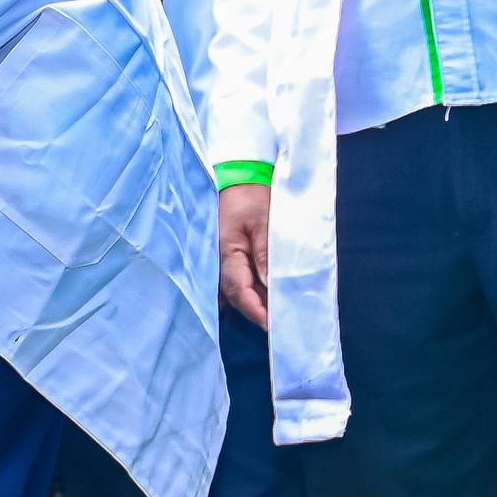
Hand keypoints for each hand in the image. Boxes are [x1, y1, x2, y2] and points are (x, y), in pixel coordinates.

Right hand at [216, 181, 271, 328]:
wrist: (239, 171)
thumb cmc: (252, 195)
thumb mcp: (264, 223)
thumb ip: (267, 256)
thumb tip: (273, 288)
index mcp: (226, 252)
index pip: (239, 291)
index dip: (256, 310)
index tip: (274, 325)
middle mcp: (218, 259)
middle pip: (235, 295)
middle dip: (255, 311)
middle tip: (279, 325)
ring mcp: (220, 257)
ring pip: (234, 289)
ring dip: (252, 301)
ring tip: (274, 313)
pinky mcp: (226, 252)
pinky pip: (235, 277)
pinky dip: (249, 289)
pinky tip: (263, 295)